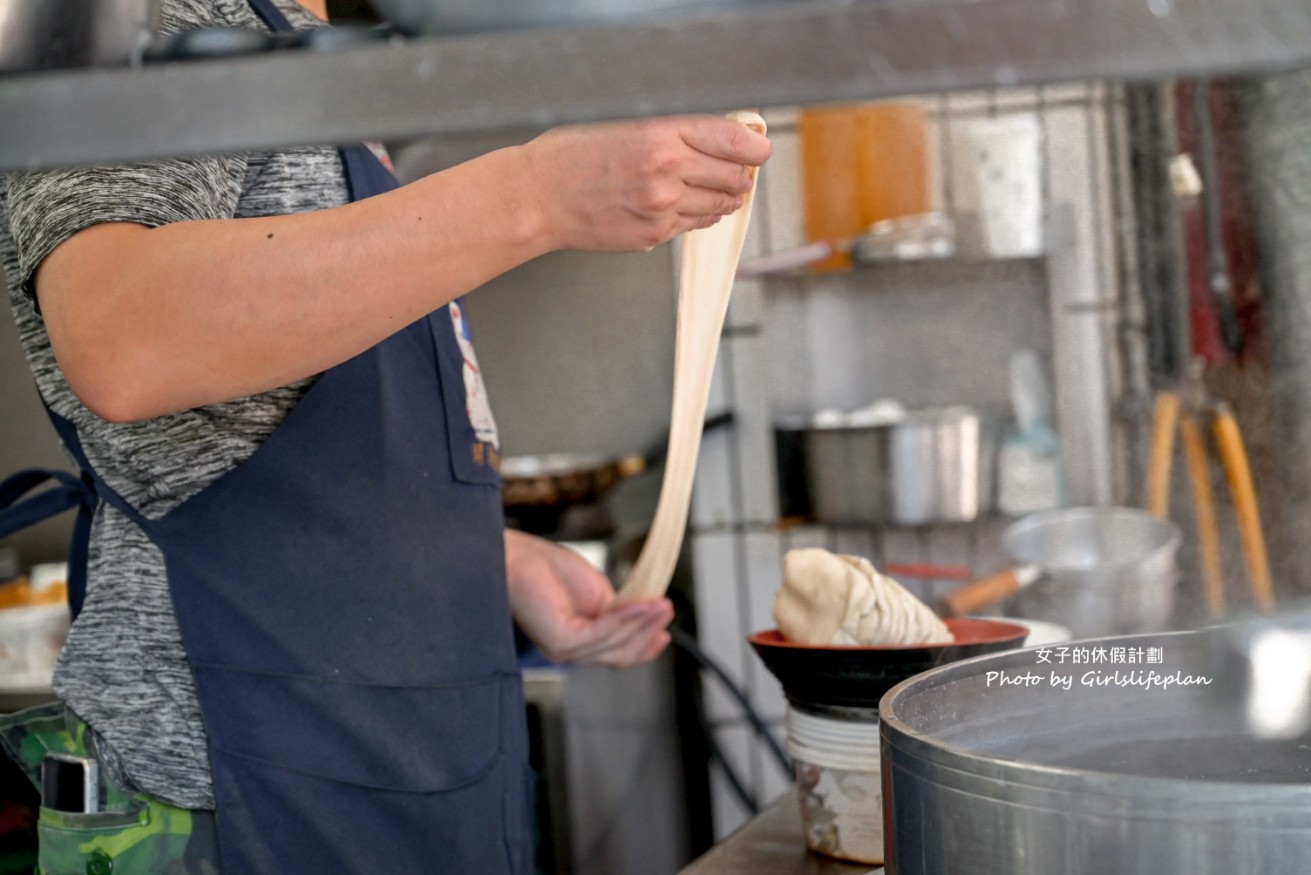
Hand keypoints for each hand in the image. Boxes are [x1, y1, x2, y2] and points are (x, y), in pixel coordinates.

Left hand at [504, 529, 674, 667]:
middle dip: (649, 633)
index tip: (665, 633)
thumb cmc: (545, 569)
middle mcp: (570, 651)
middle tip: (669, 610)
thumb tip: (643, 617)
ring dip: (644, 623)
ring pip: (616, 644)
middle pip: (621, 654)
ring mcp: (564, 649)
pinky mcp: (561, 640)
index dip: (645, 646)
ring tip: (663, 604)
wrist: (513, 555)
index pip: (617, 655)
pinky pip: (603, 632)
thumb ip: (617, 609)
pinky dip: (627, 618)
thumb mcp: (596, 592)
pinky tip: (643, 604)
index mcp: (577, 642)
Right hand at [519, 114, 771, 252]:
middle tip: (738, 167)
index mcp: (661, 134)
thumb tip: (721, 130)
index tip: (757, 147)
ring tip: (720, 186)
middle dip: (741, 172)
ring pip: (720, 204)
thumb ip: (673, 125)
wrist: (538, 197)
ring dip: (726, 195)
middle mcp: (667, 172)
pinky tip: (692, 203)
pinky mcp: (654, 235)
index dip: (754, 145)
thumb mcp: (624, 120)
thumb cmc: (573, 153)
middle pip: (734, 175)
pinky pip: (696, 225)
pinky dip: (702, 214)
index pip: (734, 141)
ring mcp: (662, 208)